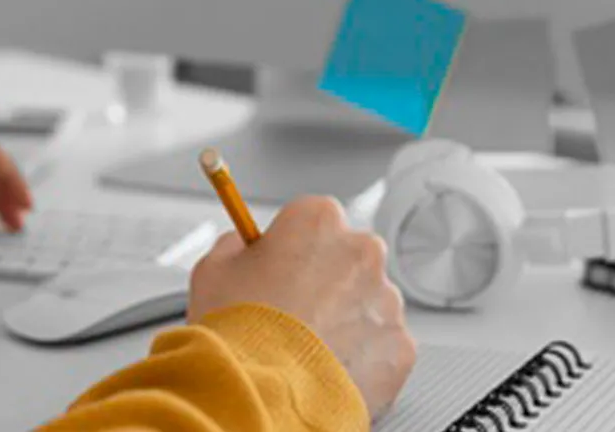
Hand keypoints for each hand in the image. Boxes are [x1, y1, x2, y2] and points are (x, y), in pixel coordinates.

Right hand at [189, 197, 415, 419]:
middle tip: (292, 315)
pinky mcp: (401, 344)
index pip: (312, 221)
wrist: (263, 394)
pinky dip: (361, 359)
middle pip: (346, 259)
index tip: (281, 269)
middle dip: (325, 283)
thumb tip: (242, 244)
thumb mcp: (213, 270)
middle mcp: (361, 250)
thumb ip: (235, 245)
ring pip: (367, 303)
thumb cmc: (239, 332)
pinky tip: (327, 370)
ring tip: (306, 351)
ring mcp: (386, 299)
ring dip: (344, 321)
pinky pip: (382, 346)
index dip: (292, 249)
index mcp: (318, 220)